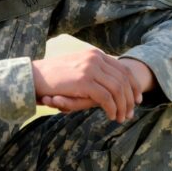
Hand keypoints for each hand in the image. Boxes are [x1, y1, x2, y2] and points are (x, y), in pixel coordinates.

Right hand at [32, 49, 151, 122]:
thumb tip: (108, 82)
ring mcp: (89, 68)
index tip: (137, 99)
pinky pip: (106, 97)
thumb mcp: (77, 67)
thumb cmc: (53, 75)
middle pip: (123, 79)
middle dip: (130, 98)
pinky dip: (112, 109)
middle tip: (130, 112)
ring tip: (121, 117)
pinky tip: (111, 116)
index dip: (133, 85)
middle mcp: (94, 57)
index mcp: (94, 53)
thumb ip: (93, 70)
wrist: (34, 76)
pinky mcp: (84, 81)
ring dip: (122, 106)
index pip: (122, 69)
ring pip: (117, 89)